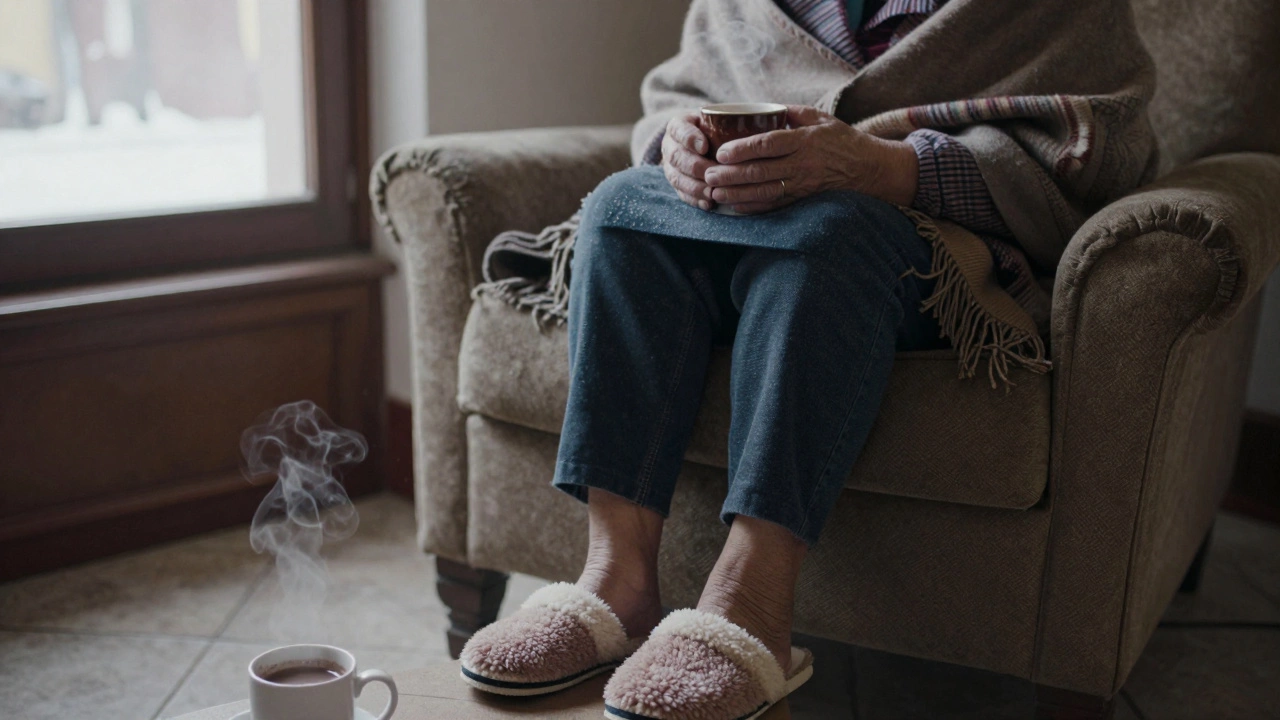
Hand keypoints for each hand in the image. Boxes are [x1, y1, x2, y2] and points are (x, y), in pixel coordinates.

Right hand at [661, 112, 717, 210]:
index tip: (705, 147)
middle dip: (696, 167)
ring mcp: (670, 167)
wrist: (701, 142)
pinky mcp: (676, 184)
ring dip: (695, 187)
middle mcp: (670, 146)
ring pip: (677, 178)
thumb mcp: (716, 120)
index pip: (679, 130)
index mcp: (677, 126)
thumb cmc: (714, 129)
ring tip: (712, 192)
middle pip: (677, 157)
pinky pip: (681, 194)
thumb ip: (725, 121)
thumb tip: (747, 121)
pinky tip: (709, 204)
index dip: (690, 139)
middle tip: (713, 174)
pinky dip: (695, 200)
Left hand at [703, 105, 917, 213]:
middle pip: (760, 171)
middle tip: (708, 175)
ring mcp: (803, 185)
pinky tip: (734, 206)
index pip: (768, 144)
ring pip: (764, 192)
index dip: (742, 149)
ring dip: (736, 195)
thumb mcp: (819, 117)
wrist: (870, 168)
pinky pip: (775, 206)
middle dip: (730, 175)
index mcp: (805, 140)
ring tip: (714, 193)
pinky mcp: (803, 200)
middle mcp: (803, 164)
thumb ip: (790, 112)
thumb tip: (759, 107)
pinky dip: (753, 208)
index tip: (720, 151)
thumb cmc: (841, 139)